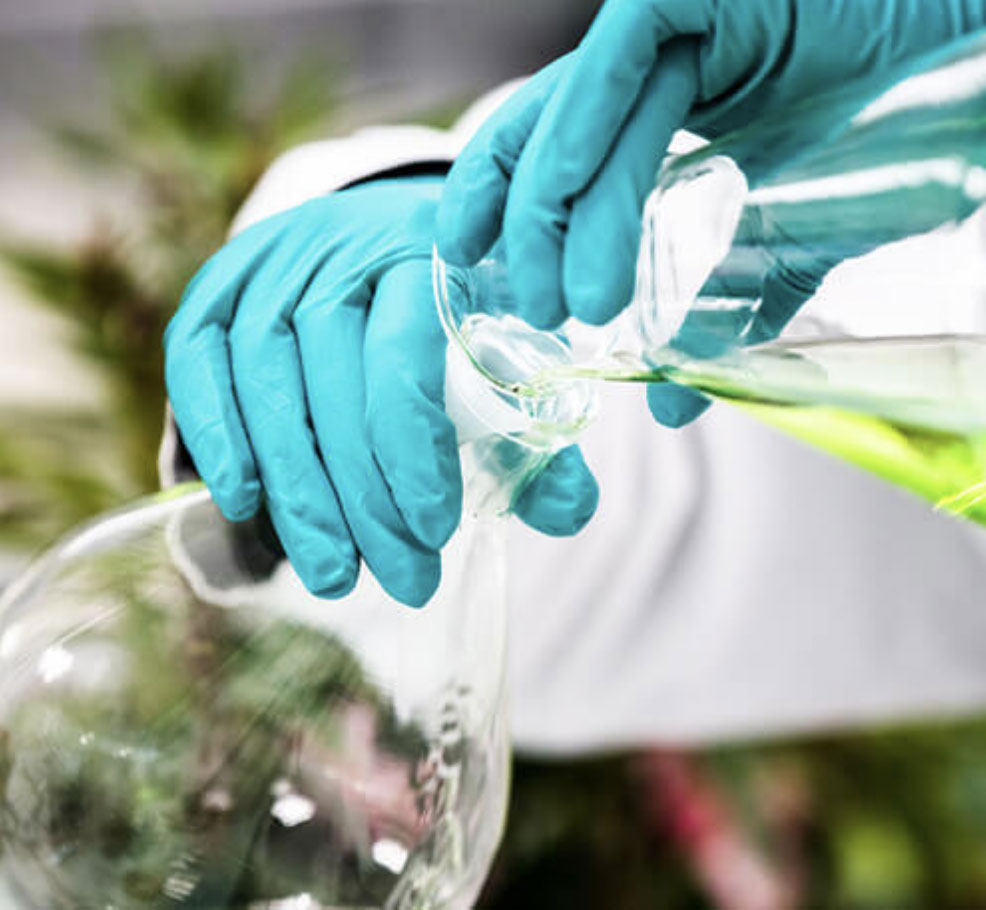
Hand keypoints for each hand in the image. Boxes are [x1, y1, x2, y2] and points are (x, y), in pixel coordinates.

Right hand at [165, 178, 597, 607]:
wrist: (386, 241)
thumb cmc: (456, 314)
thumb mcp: (509, 358)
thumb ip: (538, 433)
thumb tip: (572, 513)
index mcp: (426, 254)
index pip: (404, 358)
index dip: (412, 453)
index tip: (436, 531)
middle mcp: (339, 247)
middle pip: (332, 381)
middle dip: (364, 499)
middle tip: (401, 581)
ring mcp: (269, 263)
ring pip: (264, 381)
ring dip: (297, 491)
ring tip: (334, 575)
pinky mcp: (218, 287)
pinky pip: (197, 357)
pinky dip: (214, 430)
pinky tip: (242, 500)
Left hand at [437, 0, 985, 425]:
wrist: (981, 56)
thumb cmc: (892, 129)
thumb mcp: (788, 238)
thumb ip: (730, 308)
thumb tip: (674, 401)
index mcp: (663, 112)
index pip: (554, 162)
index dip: (504, 219)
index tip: (481, 285)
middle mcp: (656, 66)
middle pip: (545, 142)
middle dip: (523, 234)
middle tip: (536, 317)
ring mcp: (674, 26)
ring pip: (578, 116)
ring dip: (560, 213)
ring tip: (571, 301)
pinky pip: (620, 56)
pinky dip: (586, 127)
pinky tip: (571, 196)